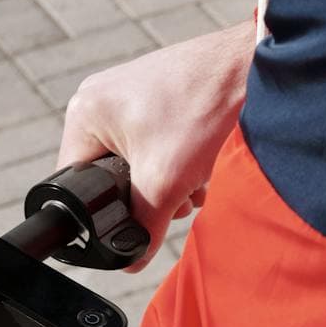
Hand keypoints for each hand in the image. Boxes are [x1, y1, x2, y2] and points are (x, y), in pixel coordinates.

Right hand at [57, 18, 255, 269]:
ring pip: (138, 161)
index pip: (77, 183)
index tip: (137, 216)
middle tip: (175, 196)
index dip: (104, 210)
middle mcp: (99, 100)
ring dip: (167, 181)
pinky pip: (155, 142)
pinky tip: (202, 166)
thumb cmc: (200, 109)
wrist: (248, 66)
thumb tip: (131, 261)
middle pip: (109, 174)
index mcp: (83, 115)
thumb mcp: (165, 181)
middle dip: (147, 195)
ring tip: (194, 180)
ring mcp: (128, 94)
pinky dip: (178, 160)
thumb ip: (142, 226)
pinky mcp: (157, 95)